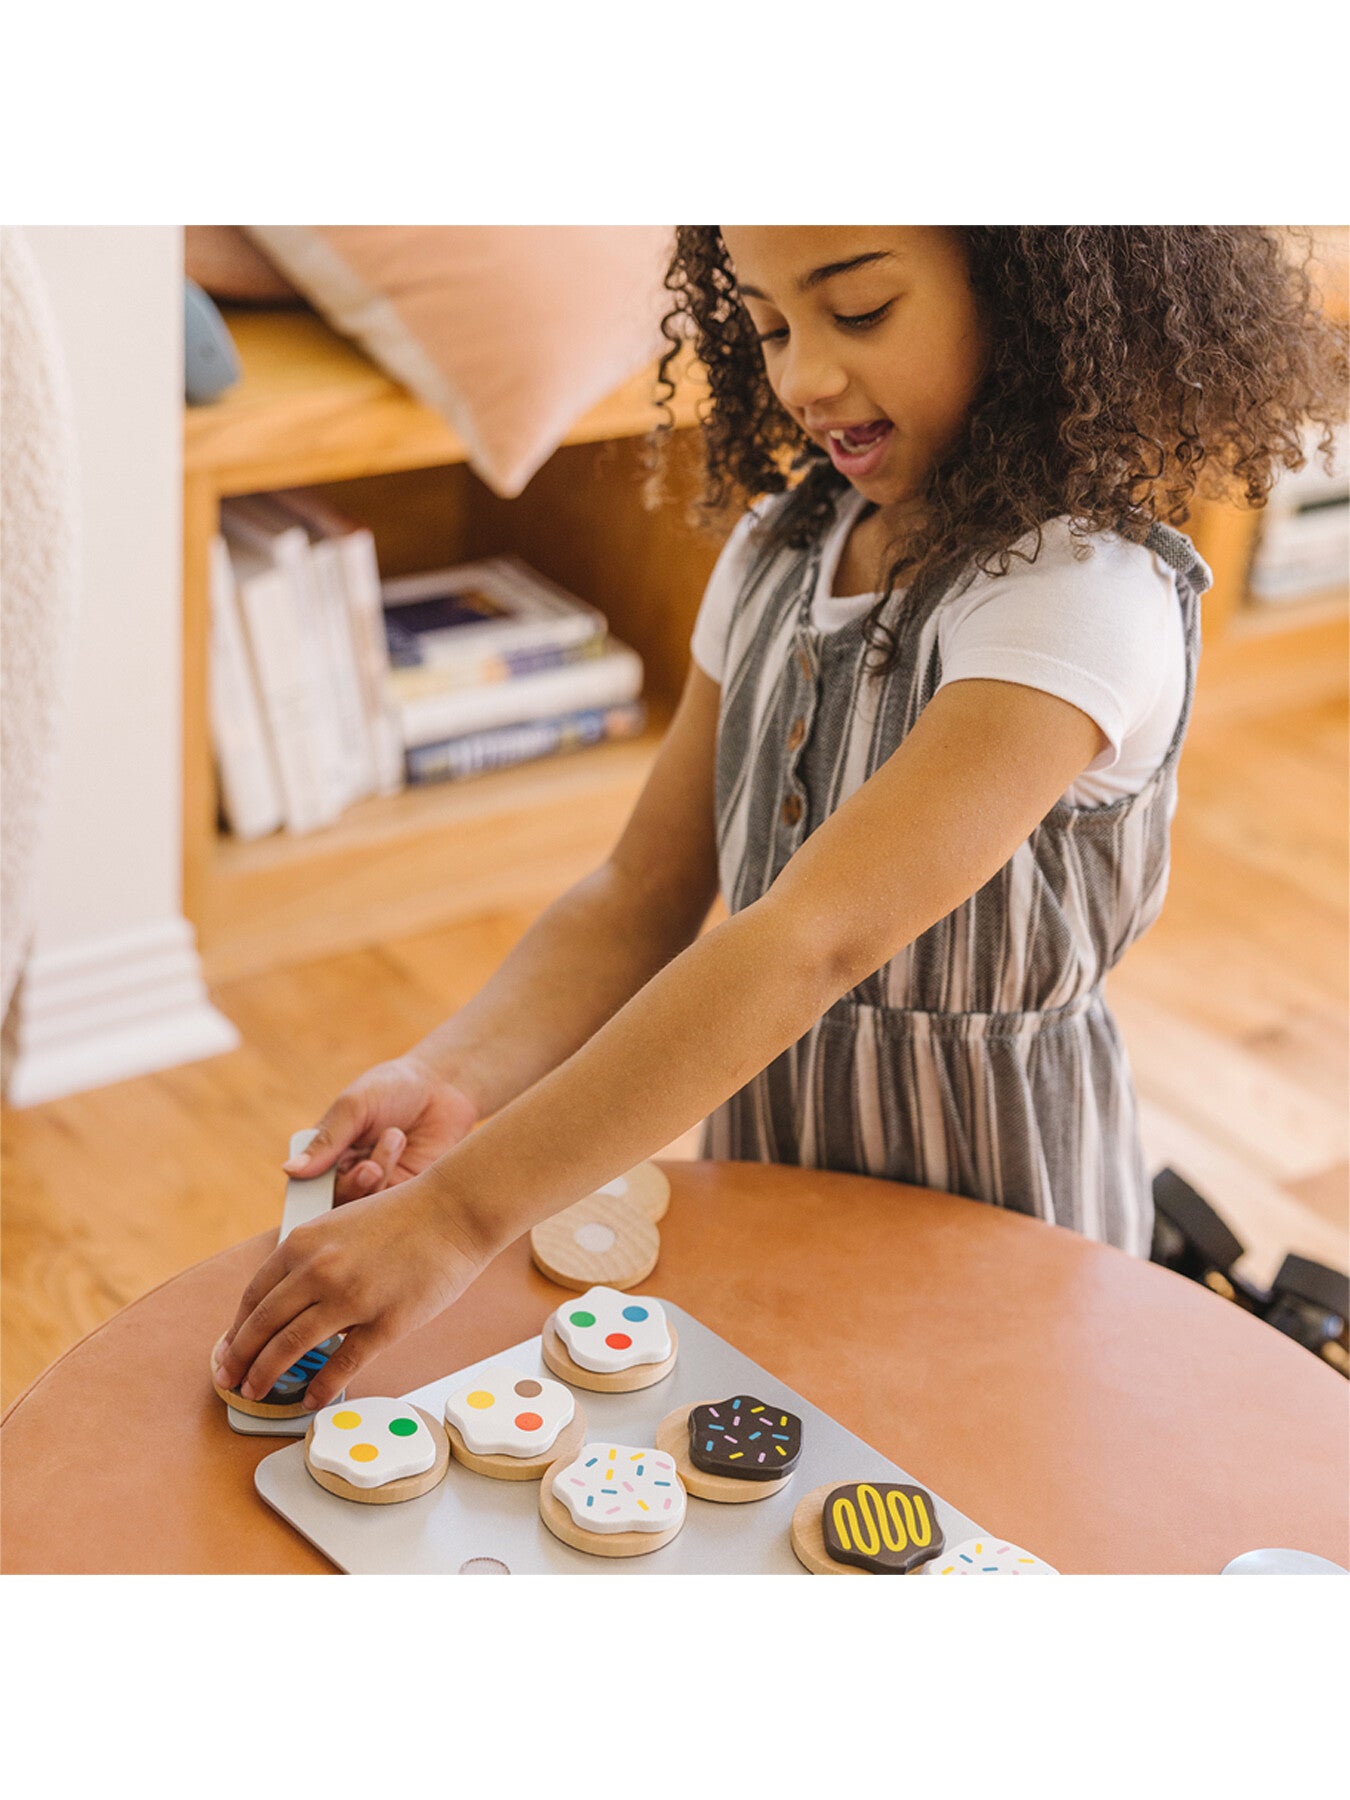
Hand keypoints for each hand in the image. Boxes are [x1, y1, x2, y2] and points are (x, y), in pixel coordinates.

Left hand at [211, 1168, 487, 1410]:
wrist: (454, 1210)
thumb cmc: (405, 1215)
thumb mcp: (340, 1225)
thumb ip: (312, 1260)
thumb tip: (289, 1305)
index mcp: (303, 1243)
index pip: (254, 1296)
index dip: (237, 1329)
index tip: (229, 1350)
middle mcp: (319, 1270)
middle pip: (263, 1326)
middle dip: (240, 1360)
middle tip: (230, 1380)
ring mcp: (351, 1298)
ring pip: (291, 1348)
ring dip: (266, 1376)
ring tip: (257, 1392)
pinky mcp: (385, 1322)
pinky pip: (342, 1365)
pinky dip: (320, 1388)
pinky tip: (311, 1400)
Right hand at [283, 1054, 479, 1203]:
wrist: (442, 1086)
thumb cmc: (392, 1087)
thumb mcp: (354, 1106)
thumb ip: (326, 1141)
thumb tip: (288, 1171)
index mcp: (326, 1156)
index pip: (306, 1190)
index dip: (310, 1196)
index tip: (328, 1183)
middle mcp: (348, 1176)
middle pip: (334, 1206)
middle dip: (352, 1188)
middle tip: (369, 1167)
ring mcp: (378, 1187)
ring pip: (364, 1207)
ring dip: (378, 1176)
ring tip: (395, 1136)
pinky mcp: (406, 1194)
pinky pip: (393, 1207)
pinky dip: (397, 1184)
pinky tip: (403, 1147)